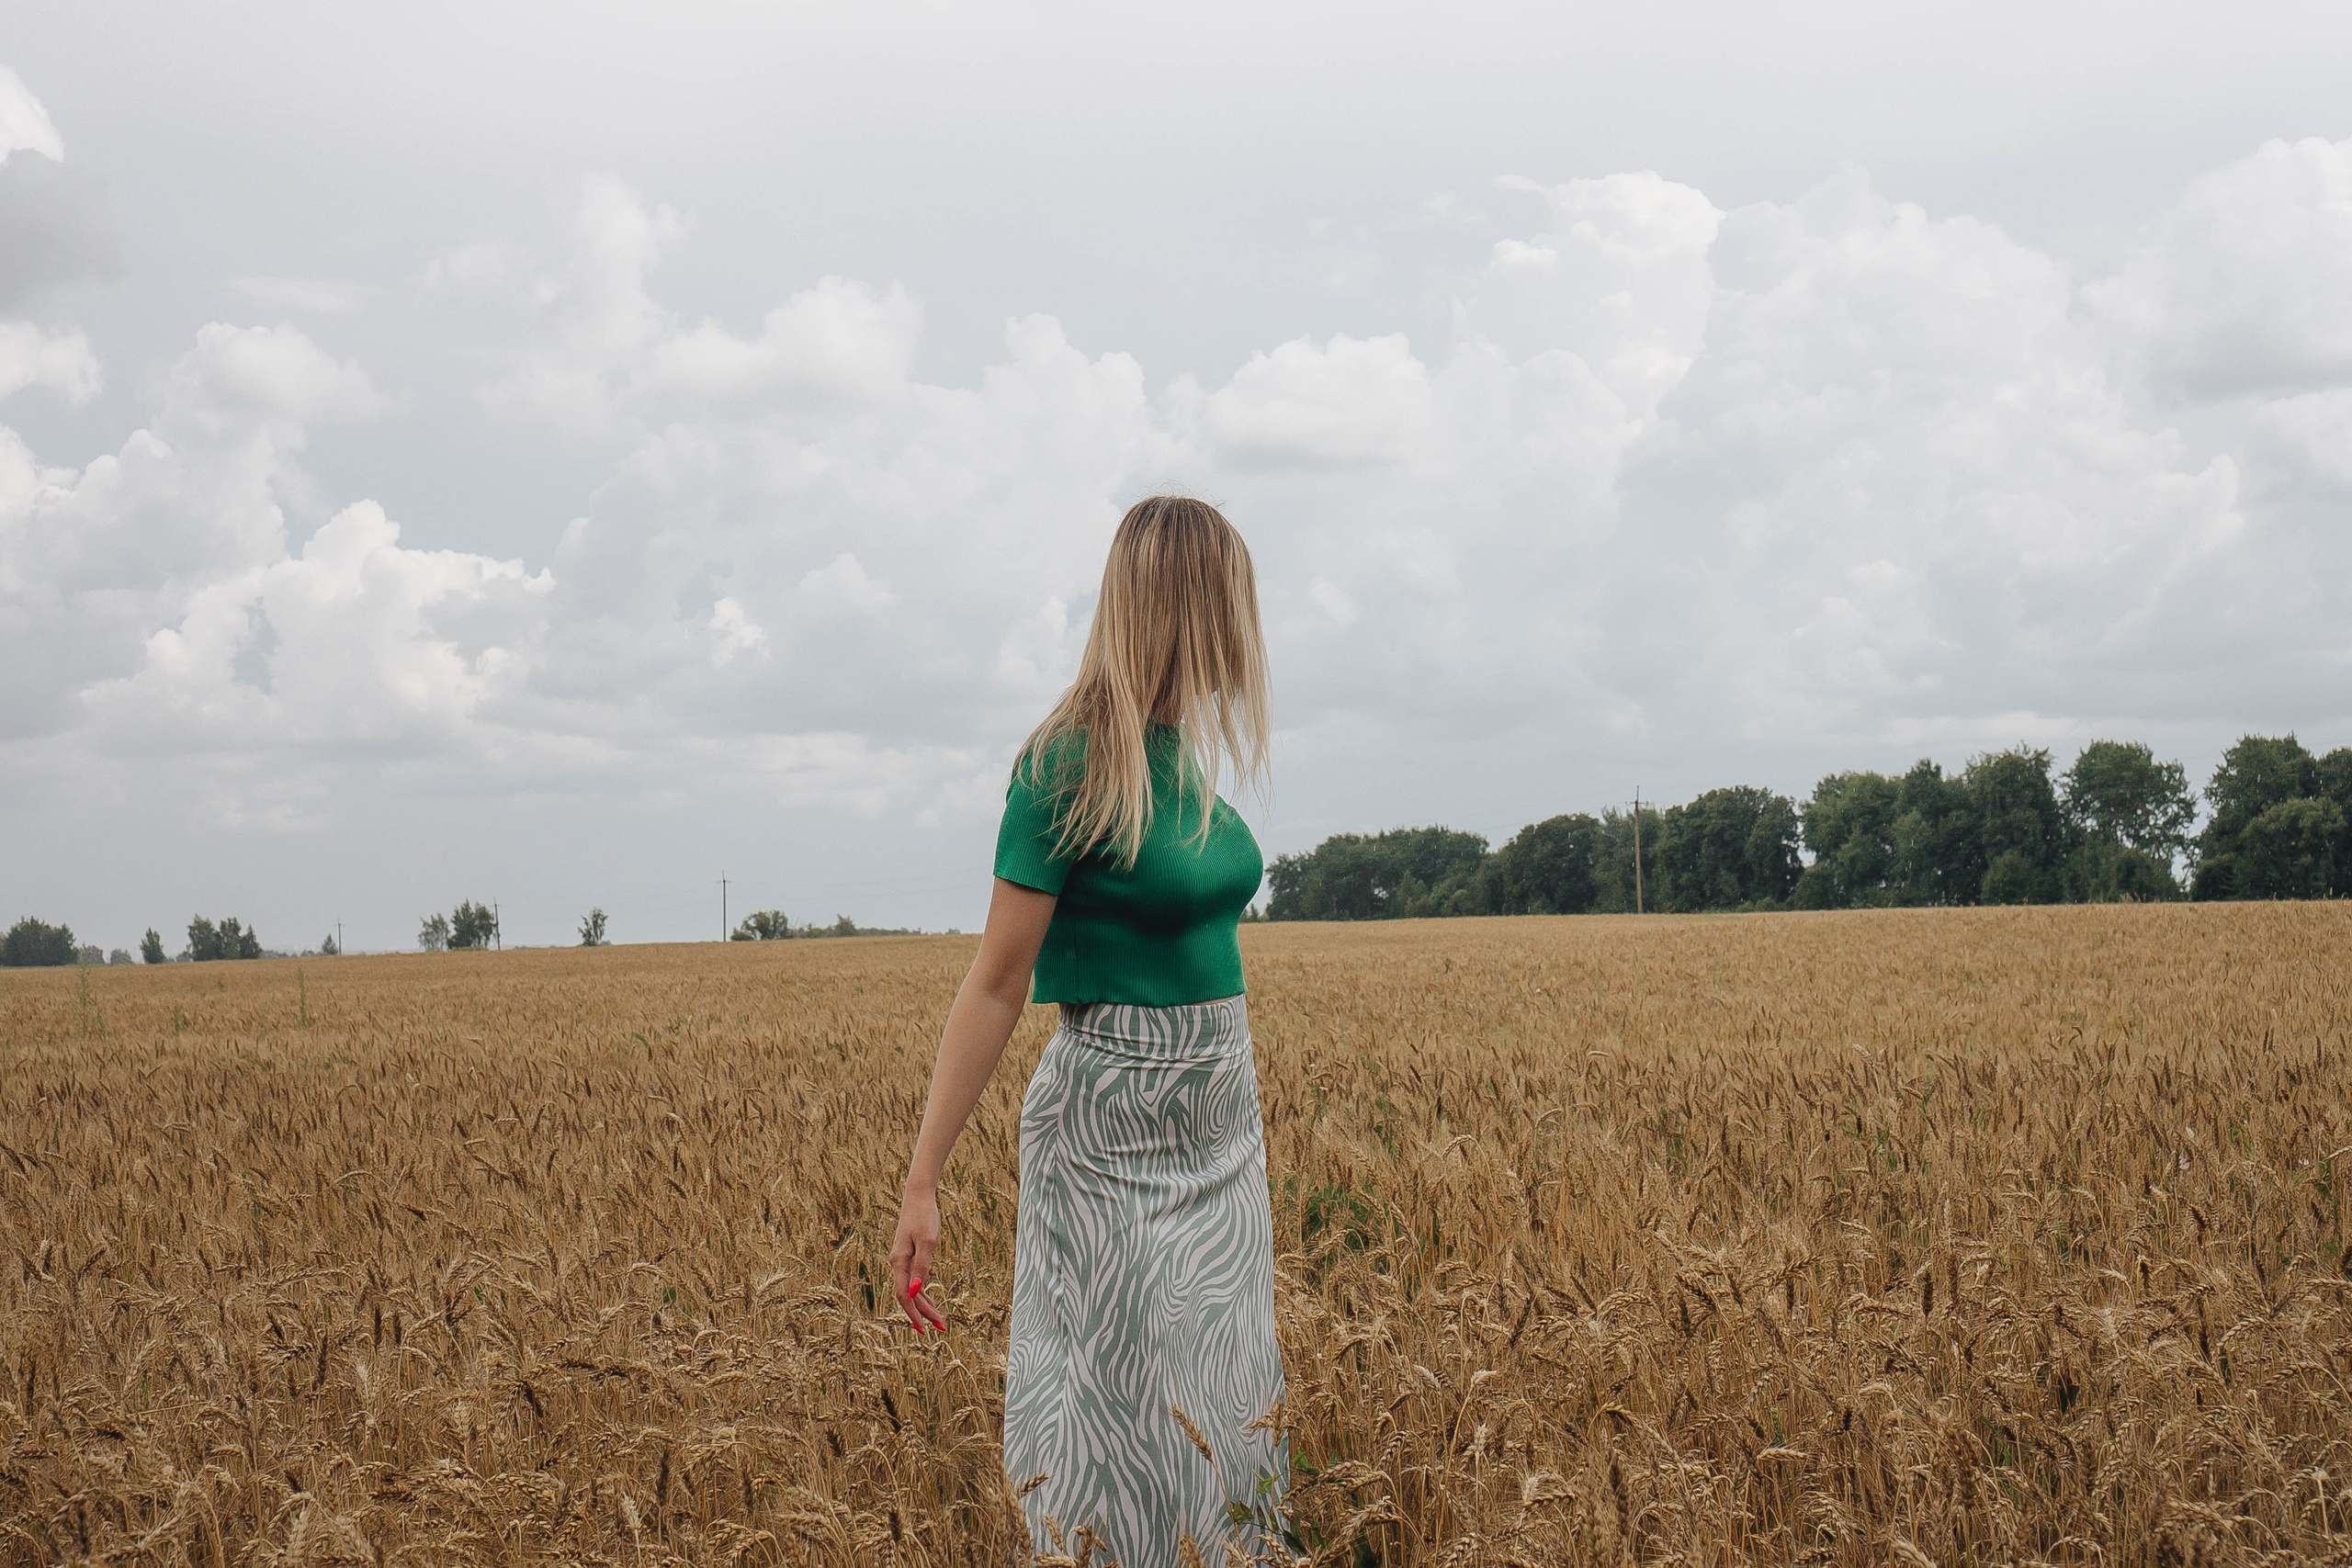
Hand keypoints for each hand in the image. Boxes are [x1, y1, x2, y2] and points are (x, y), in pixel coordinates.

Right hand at [889, 1183, 946, 1333]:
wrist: (919, 1197)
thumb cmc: (924, 1217)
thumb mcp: (927, 1241)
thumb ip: (921, 1266)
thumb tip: (915, 1291)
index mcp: (899, 1262)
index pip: (904, 1295)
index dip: (913, 1313)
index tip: (924, 1328)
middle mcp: (897, 1263)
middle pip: (907, 1295)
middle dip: (922, 1312)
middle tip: (940, 1327)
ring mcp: (901, 1260)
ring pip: (910, 1289)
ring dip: (924, 1305)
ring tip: (938, 1319)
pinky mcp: (908, 1256)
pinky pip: (913, 1280)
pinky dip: (921, 1292)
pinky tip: (929, 1300)